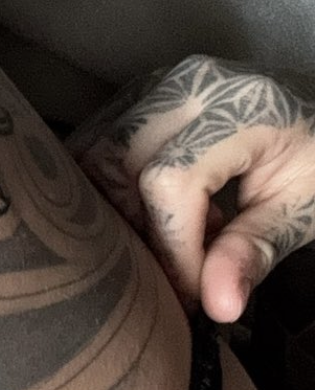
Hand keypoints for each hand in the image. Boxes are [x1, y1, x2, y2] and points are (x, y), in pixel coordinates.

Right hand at [67, 54, 314, 322]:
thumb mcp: (302, 211)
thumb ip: (254, 252)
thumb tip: (216, 307)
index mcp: (241, 107)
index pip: (171, 182)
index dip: (172, 249)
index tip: (193, 293)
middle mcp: (192, 83)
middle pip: (117, 163)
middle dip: (136, 231)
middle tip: (176, 266)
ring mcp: (162, 82)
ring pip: (95, 153)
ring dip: (119, 209)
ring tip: (173, 233)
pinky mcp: (143, 93)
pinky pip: (100, 143)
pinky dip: (114, 188)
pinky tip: (158, 209)